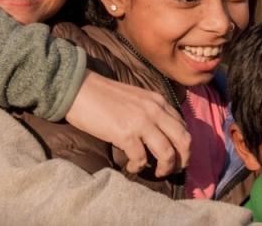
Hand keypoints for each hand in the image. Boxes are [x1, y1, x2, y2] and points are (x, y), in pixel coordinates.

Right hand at [65, 70, 189, 176]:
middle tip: (174, 170)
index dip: (184, 146)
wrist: (78, 89)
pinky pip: (141, 159)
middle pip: (183, 141)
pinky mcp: (125, 133)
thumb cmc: (103, 96)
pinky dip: (138, 167)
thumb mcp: (136, 99)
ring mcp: (141, 121)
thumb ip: (151, 112)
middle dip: (183, 160)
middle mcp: (154, 110)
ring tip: (156, 173)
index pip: (183, 127)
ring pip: (168, 153)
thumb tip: (161, 135)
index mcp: (158, 101)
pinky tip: (131, 167)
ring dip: (165, 168)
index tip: (177, 156)